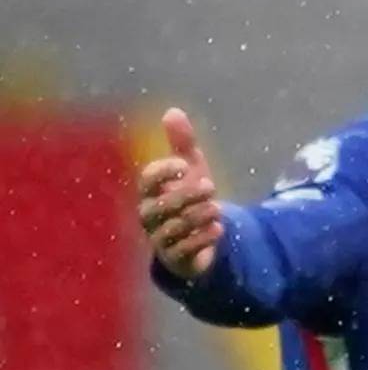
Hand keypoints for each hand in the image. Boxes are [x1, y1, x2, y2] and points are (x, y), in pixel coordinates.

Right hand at [136, 108, 222, 279]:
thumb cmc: (190, 199)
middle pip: (163, 205)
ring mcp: (161, 238)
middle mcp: (150, 216)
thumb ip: (182, 143)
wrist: (200, 238)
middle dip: (188, 194)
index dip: (163, 172)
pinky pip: (186, 249)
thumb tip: (172, 111)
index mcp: (150, 192)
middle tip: (211, 186)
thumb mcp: (191, 169)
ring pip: (176, 227)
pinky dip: (204, 238)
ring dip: (199, 216)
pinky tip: (218, 229)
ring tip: (216, 209)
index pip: (147, 180)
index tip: (183, 165)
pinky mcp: (175, 258)